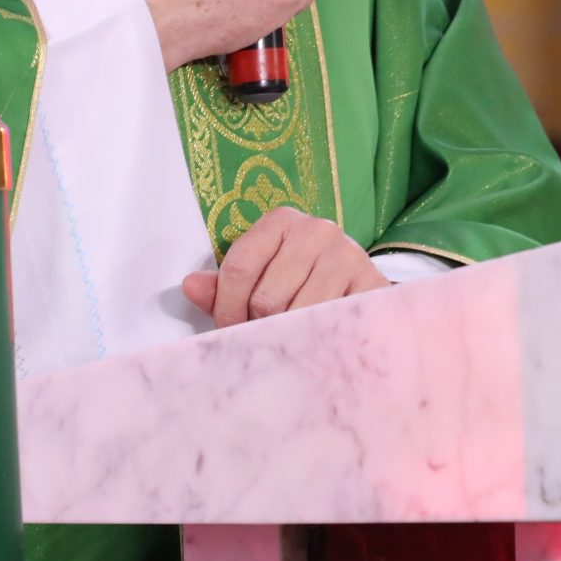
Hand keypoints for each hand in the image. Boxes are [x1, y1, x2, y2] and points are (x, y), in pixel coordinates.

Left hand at [181, 207, 389, 325]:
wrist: (358, 287)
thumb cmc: (300, 280)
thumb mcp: (261, 275)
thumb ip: (224, 285)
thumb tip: (189, 286)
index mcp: (282, 221)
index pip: (239, 268)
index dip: (227, 309)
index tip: (230, 330)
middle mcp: (317, 230)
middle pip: (266, 298)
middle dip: (260, 326)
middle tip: (267, 335)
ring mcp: (348, 254)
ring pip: (298, 314)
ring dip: (289, 336)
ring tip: (292, 337)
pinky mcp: (371, 283)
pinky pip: (330, 323)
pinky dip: (317, 339)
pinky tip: (316, 339)